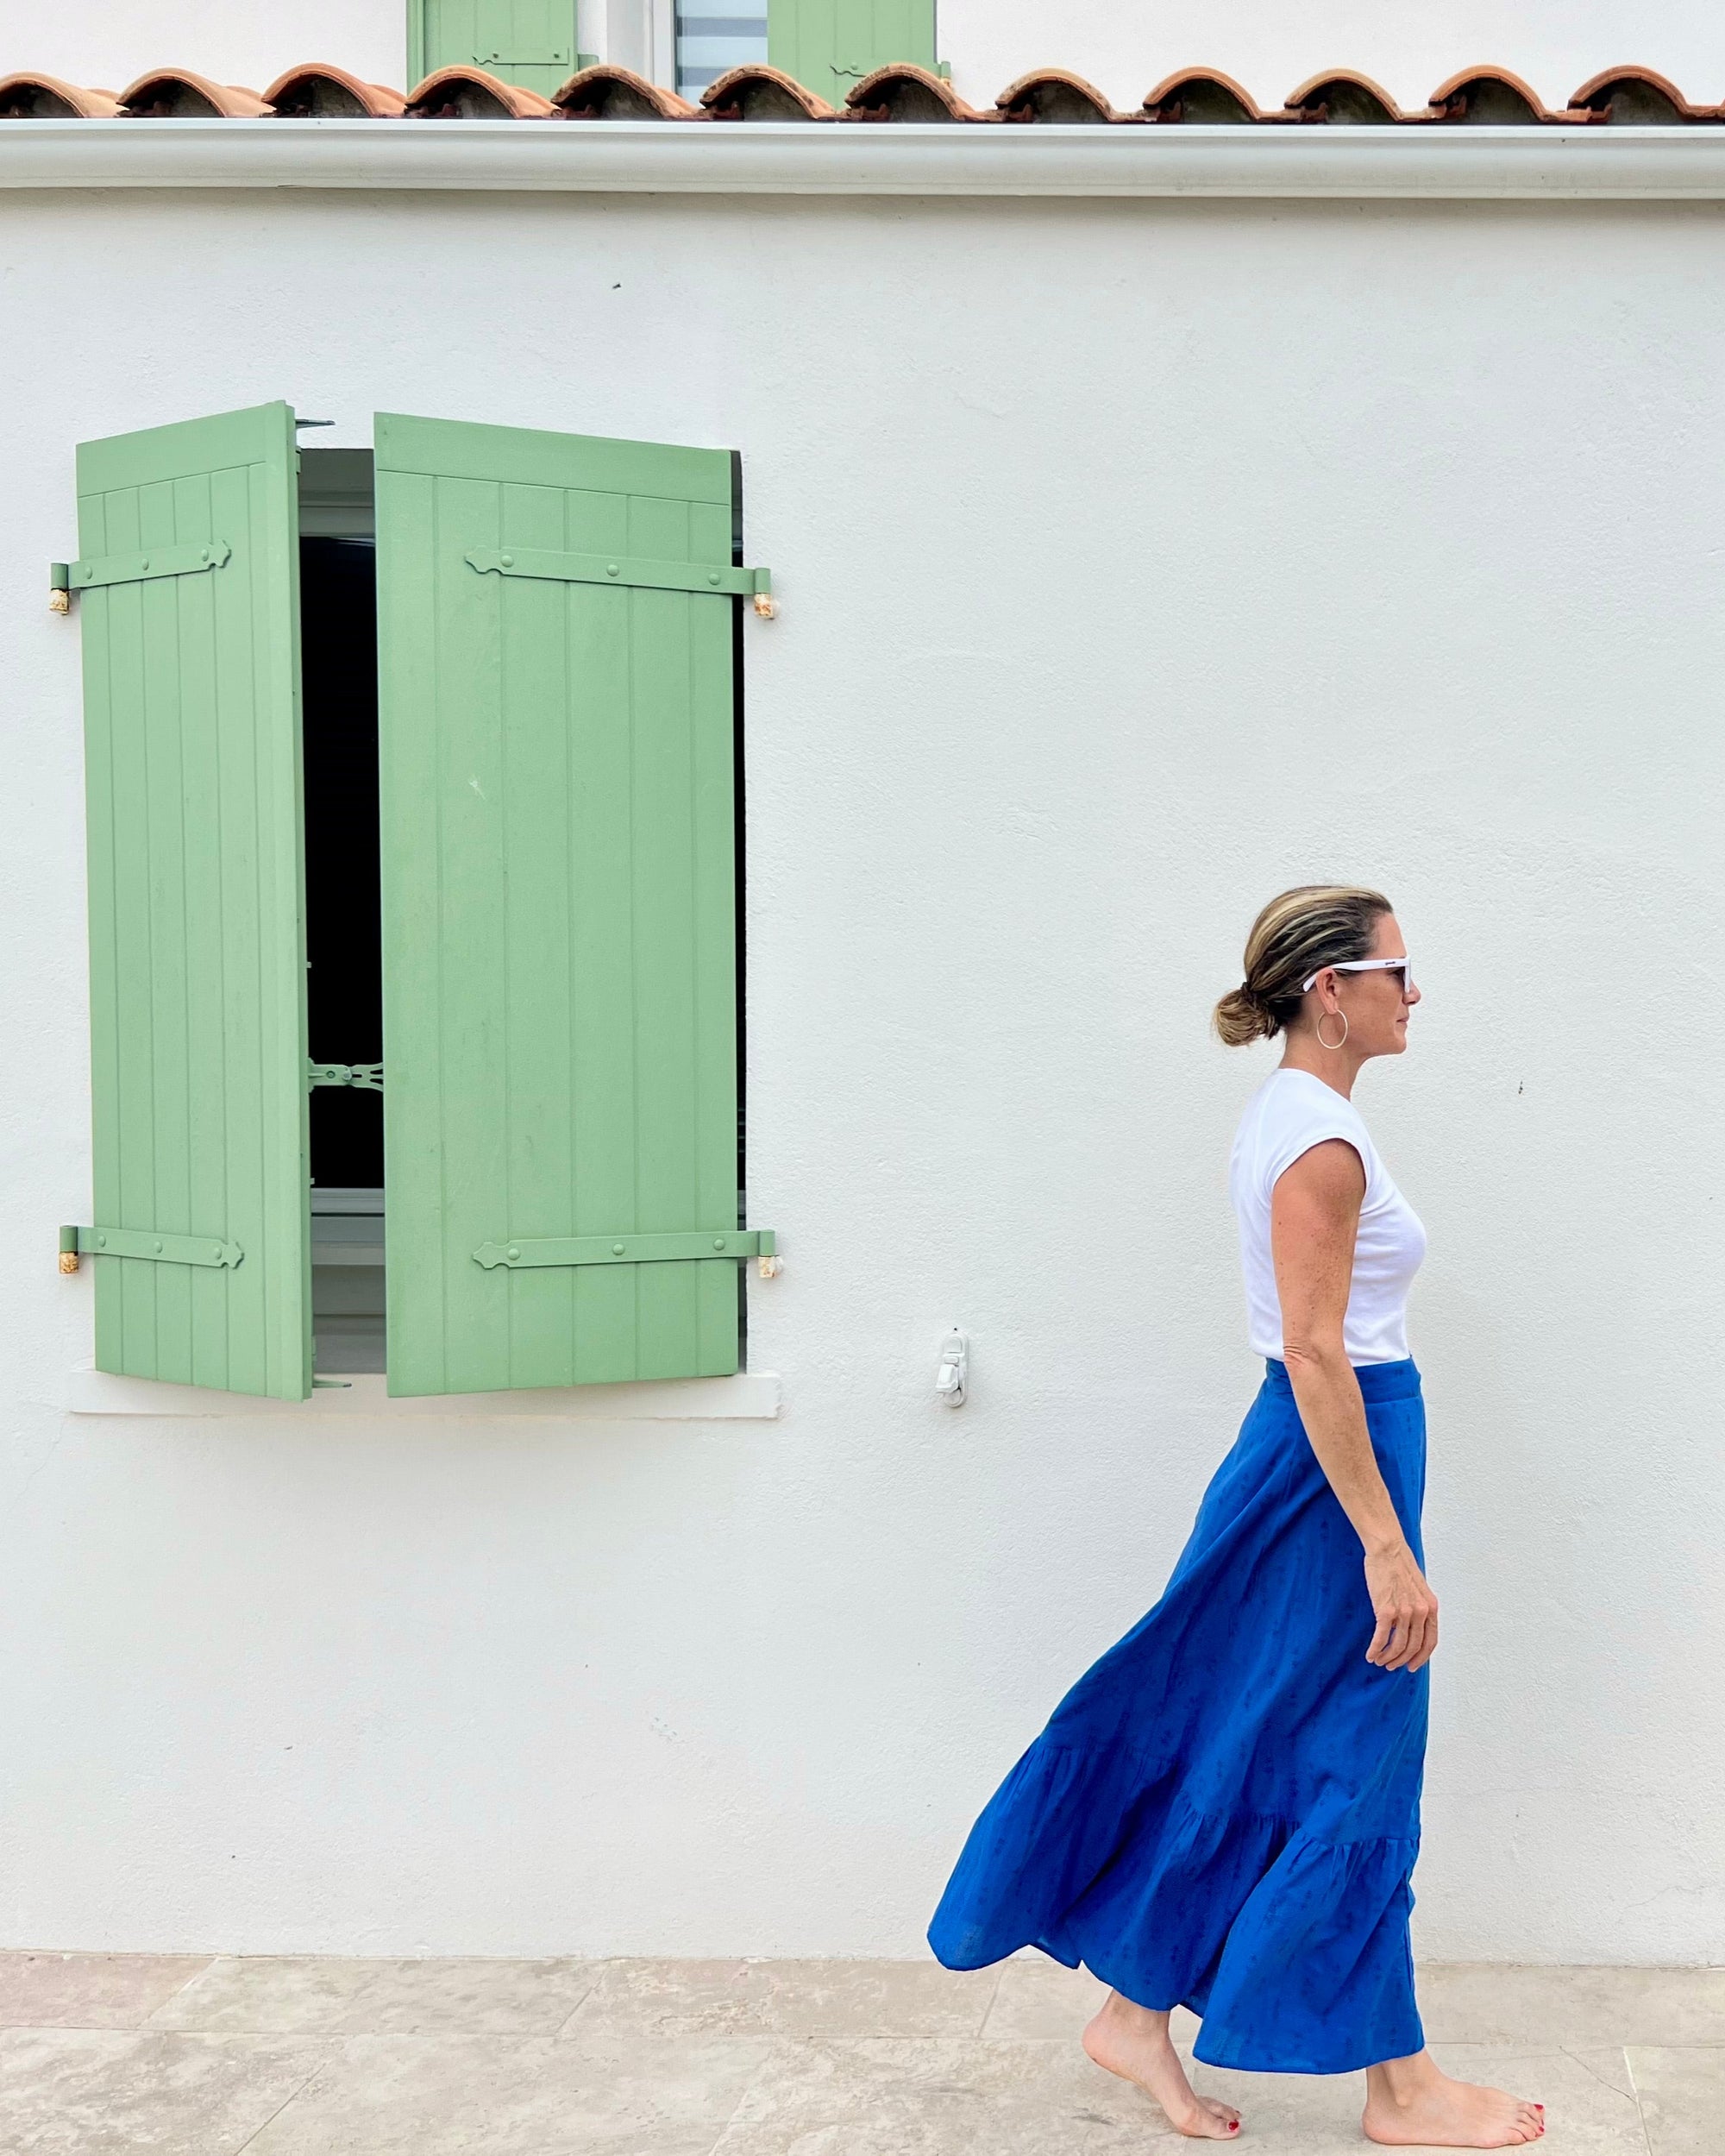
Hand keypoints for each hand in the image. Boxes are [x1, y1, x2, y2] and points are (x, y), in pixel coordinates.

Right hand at [1363, 1542, 1438, 1671]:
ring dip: (1387, 1657)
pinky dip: (1375, 1649)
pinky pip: (1382, 1637)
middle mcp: (1420, 1611)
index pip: (1430, 1641)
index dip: (1421, 1657)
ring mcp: (1404, 1611)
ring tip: (1379, 1660)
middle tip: (1391, 1665)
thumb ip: (1418, 1606)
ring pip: (1397, 1646)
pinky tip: (1370, 1654)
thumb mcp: (1418, 1587)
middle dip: (1401, 1660)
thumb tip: (1412, 1625)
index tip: (1412, 1666)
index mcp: (1430, 1607)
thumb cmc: (1399, 1564)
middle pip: (1413, 1647)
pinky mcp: (1385, 1610)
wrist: (1387, 1548)